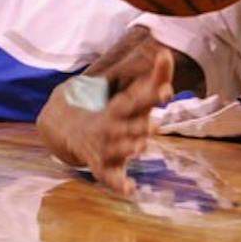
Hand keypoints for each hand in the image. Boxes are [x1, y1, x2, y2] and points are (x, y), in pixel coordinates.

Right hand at [38, 48, 174, 194]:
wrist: (72, 131)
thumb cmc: (116, 113)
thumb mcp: (134, 96)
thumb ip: (154, 77)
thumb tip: (166, 52)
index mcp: (120, 109)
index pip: (136, 100)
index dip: (151, 95)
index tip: (168, 91)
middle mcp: (111, 128)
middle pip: (126, 126)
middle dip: (140, 126)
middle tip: (157, 125)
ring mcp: (106, 148)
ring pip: (117, 149)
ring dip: (128, 148)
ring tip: (142, 147)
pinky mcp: (103, 168)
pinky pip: (110, 178)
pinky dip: (119, 184)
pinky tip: (132, 189)